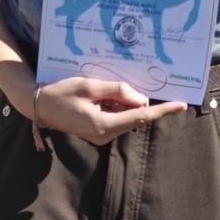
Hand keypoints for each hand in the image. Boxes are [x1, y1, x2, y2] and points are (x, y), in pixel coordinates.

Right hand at [34, 76, 186, 143]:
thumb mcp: (89, 85)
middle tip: (112, 83)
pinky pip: (115, 117)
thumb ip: (116, 90)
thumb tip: (140, 98)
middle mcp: (105, 135)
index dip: (163, 110)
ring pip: (125, 115)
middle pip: (133, 115)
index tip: (181, 105)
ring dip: (120, 101)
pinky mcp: (98, 132)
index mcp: (104, 125)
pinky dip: (113, 105)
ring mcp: (102, 135)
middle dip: (132, 98)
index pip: (141, 116)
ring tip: (97, 89)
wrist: (39, 106)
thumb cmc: (61, 92)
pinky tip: (97, 95)